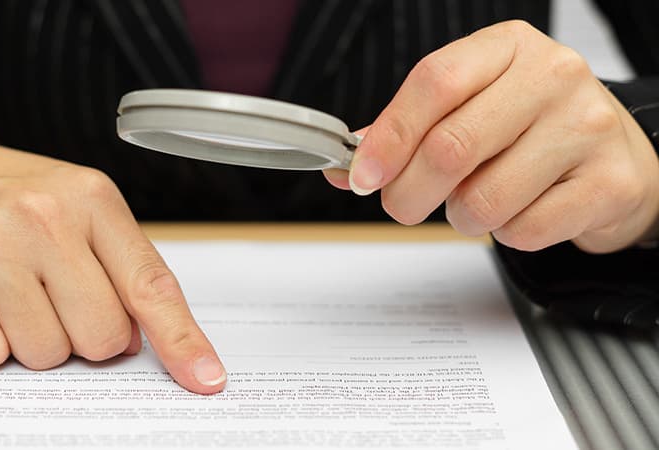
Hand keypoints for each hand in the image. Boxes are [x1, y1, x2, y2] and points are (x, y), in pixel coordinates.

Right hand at [0, 141, 225, 393]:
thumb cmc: (11, 199)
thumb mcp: (78, 210)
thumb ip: (119, 269)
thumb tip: (141, 341)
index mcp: (92, 199)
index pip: (150, 285)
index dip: (181, 340)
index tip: (205, 377)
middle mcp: (44, 216)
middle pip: (101, 336)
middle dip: (84, 336)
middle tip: (55, 300)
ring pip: (46, 353)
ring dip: (33, 340)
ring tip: (11, 294)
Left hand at [325, 20, 658, 252]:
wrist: (618, 156)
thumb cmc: (531, 129)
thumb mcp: (472, 107)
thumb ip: (409, 130)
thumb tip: (346, 167)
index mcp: (509, 48)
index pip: (435, 82)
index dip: (389, 136)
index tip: (362, 176)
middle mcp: (553, 77)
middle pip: (450, 148)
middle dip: (407, 194)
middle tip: (402, 206)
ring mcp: (587, 128)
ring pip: (482, 200)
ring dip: (461, 217)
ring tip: (477, 203)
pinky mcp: (608, 183)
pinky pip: (523, 230)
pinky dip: (505, 234)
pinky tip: (521, 211)